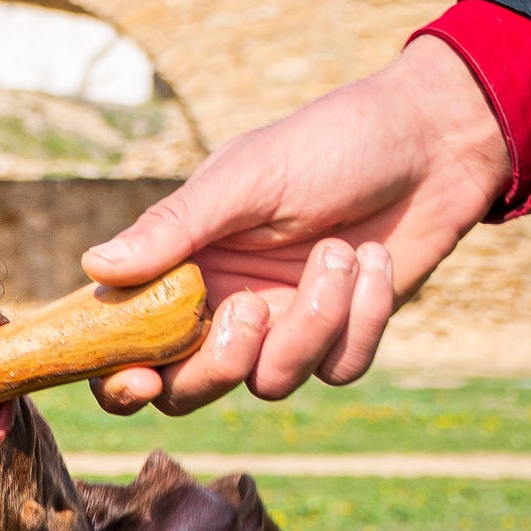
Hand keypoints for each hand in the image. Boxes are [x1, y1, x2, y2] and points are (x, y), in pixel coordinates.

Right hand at [82, 36, 511, 413]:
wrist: (436, 140)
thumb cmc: (331, 142)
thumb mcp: (246, 177)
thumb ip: (172, 229)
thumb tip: (94, 267)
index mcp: (182, 267)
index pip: (126, 343)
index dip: (117, 378)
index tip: (135, 379)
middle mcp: (222, 307)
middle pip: (188, 390)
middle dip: (218, 367)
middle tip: (250, 312)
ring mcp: (283, 328)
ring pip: (270, 384)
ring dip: (312, 324)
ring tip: (341, 254)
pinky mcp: (341, 338)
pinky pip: (337, 370)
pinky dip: (361, 319)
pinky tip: (373, 261)